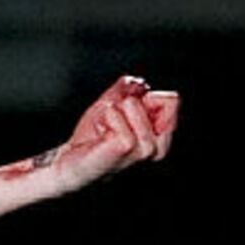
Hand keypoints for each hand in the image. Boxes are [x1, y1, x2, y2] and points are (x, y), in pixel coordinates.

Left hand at [48, 76, 179, 193]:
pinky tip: (101, 134)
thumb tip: (138, 82)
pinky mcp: (126, 146)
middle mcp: (158, 145)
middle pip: (147, 97)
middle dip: (121, 103)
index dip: (143, 96)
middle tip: (110, 124)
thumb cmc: (94, 137)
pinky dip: (102, 117)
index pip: (170, 99)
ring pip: (130, 103)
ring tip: (105, 129)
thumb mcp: (113, 106)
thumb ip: (127, 90)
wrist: (73, 162)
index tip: (125, 111)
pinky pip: (114, 112)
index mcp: (161, 135)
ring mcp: (144, 148)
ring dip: (110, 111)